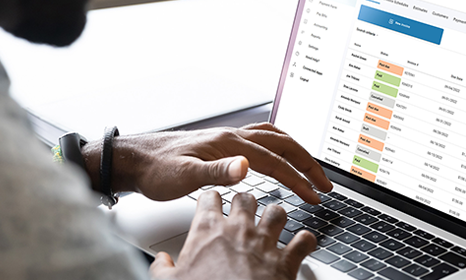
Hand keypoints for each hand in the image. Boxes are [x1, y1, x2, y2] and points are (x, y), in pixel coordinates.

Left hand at [83, 122, 331, 203]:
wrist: (136, 158)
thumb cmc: (157, 169)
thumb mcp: (184, 176)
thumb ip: (216, 172)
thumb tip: (246, 167)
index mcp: (228, 143)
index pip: (274, 161)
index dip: (298, 179)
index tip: (315, 196)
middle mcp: (232, 136)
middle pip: (282, 144)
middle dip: (307, 164)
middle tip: (325, 184)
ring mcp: (228, 137)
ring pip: (274, 138)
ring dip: (296, 152)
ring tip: (311, 170)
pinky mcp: (222, 143)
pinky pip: (261, 138)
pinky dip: (279, 146)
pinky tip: (278, 156)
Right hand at [149, 191, 315, 279]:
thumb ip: (162, 269)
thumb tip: (160, 261)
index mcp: (208, 230)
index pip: (209, 197)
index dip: (211, 199)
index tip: (212, 203)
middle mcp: (239, 229)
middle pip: (245, 197)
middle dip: (245, 202)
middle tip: (243, 211)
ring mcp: (265, 242)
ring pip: (277, 211)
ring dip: (276, 216)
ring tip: (273, 222)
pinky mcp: (286, 261)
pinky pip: (303, 240)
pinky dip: (305, 241)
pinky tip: (302, 244)